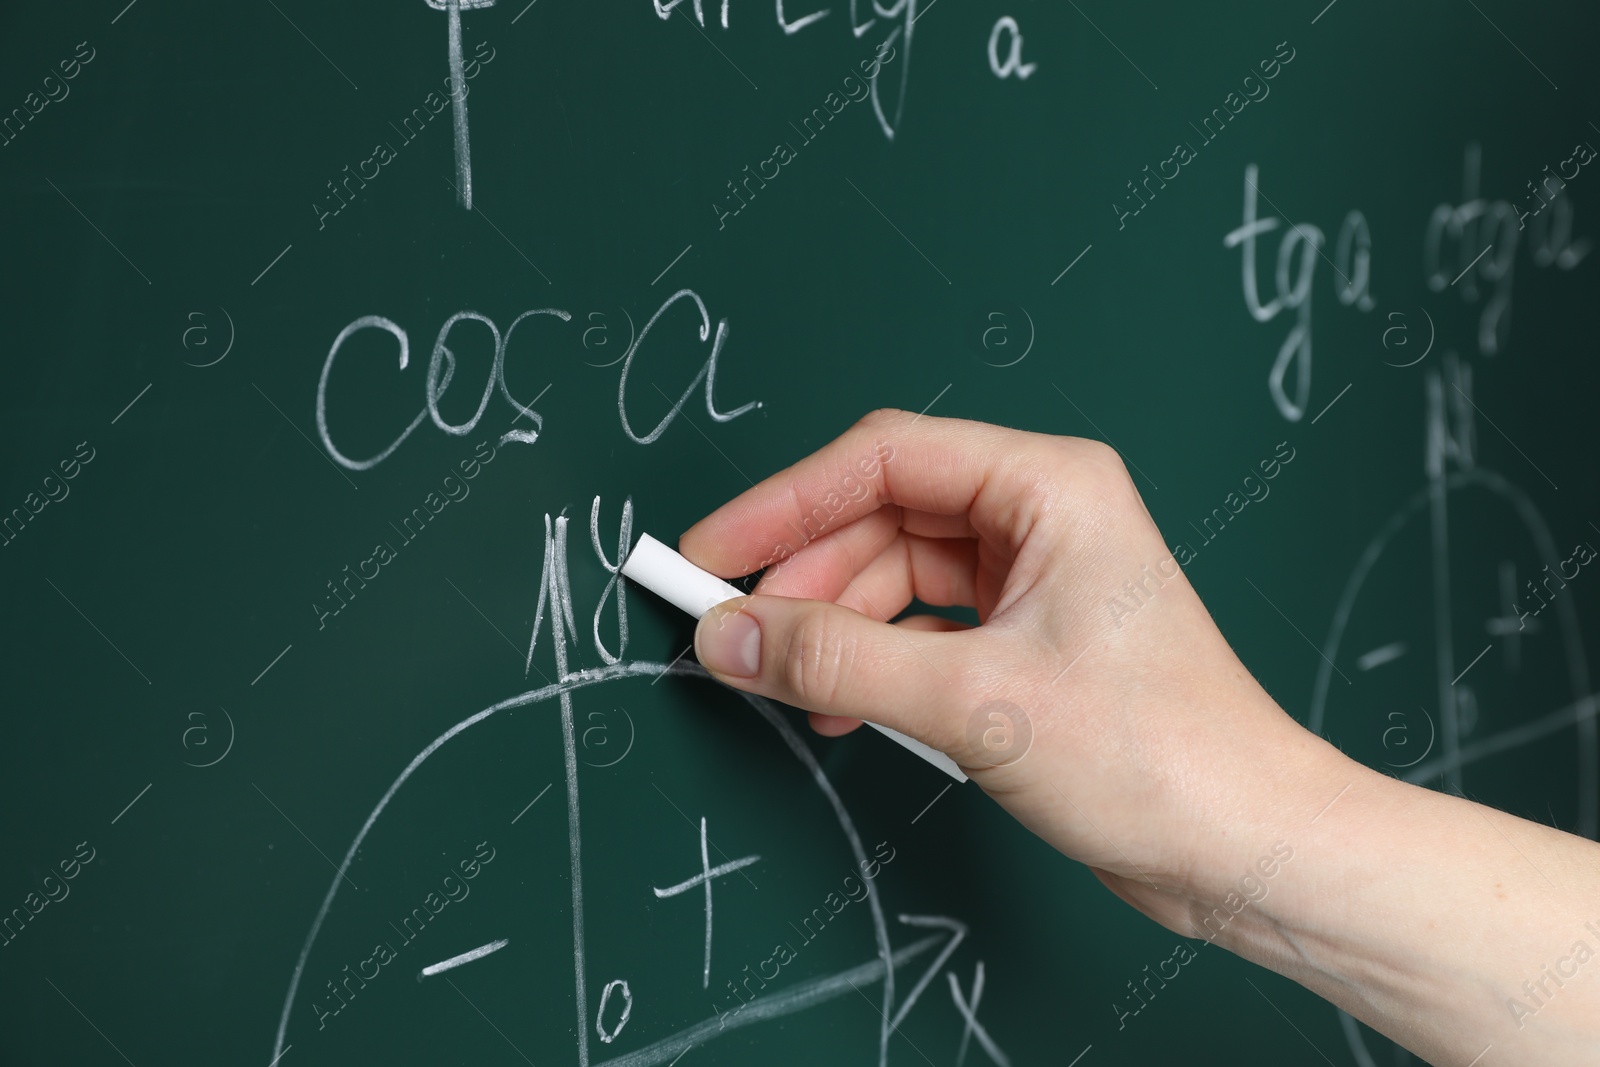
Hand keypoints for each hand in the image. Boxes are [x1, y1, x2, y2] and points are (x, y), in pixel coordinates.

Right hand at [679, 409, 1352, 933]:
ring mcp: (1034, 579)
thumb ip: (839, 662)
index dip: (786, 502)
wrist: (1245, 848)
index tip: (711, 551)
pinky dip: (871, 662)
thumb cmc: (1158, 756)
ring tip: (784, 683)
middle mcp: (1042, 516)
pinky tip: (838, 707)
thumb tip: (729, 636)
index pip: (886, 459)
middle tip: (732, 631)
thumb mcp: (976, 701)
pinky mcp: (1025, 639)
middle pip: (883, 515)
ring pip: (895, 574)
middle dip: (805, 575)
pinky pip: (920, 626)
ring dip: (833, 627)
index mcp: (1051, 486)